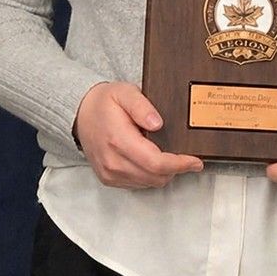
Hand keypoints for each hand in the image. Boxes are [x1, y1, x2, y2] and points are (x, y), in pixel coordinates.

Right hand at [73, 81, 203, 188]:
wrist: (80, 114)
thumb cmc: (104, 102)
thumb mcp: (125, 92)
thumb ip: (142, 106)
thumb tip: (158, 123)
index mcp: (118, 140)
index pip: (155, 163)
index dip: (180, 164)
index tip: (196, 161)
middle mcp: (113, 162)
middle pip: (155, 177)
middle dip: (176, 169)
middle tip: (187, 157)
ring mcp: (110, 173)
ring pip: (149, 183)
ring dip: (163, 173)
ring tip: (169, 155)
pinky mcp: (109, 179)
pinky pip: (138, 184)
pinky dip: (150, 175)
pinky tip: (152, 160)